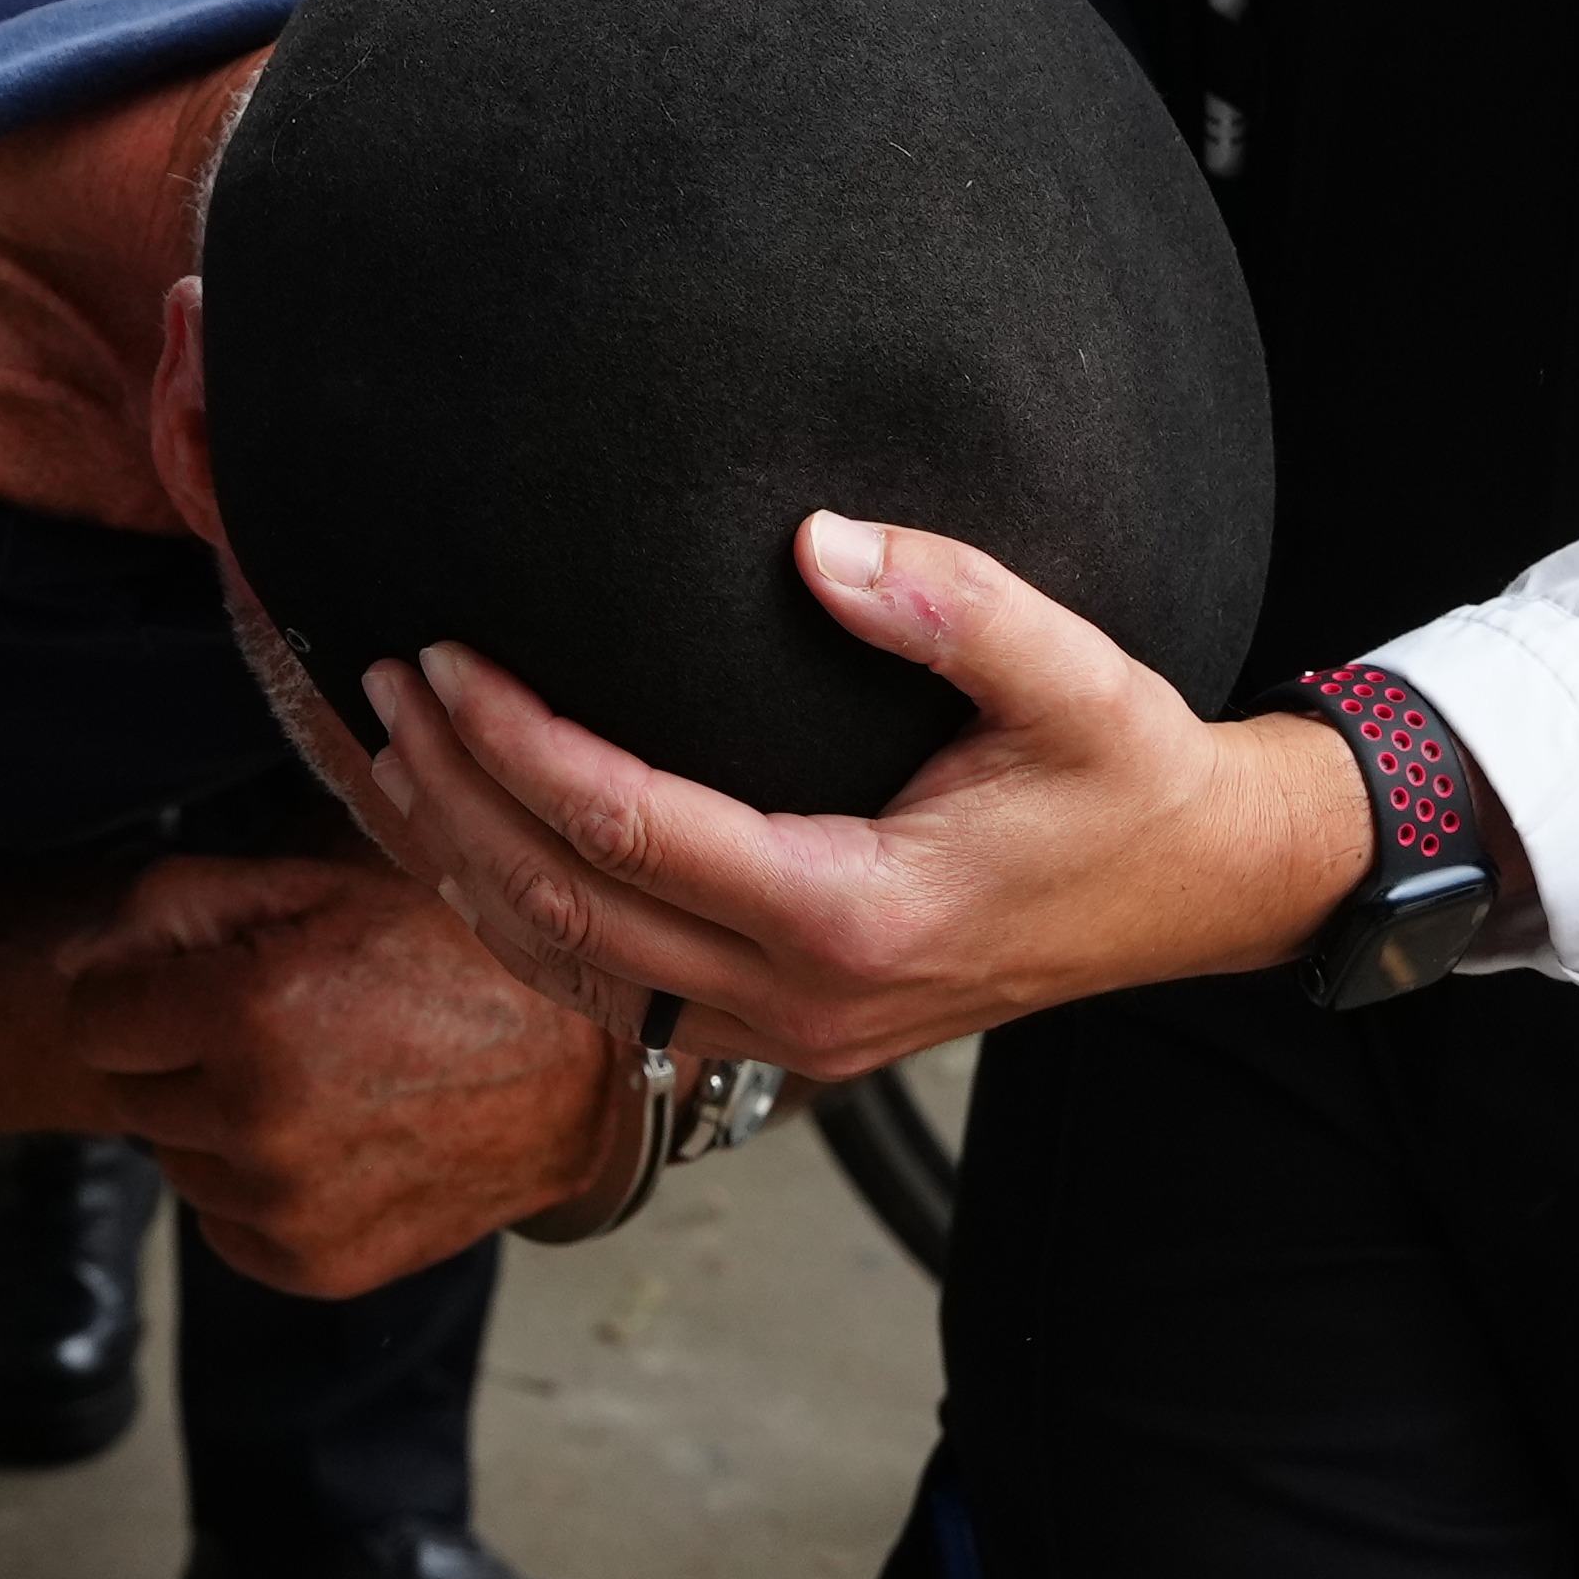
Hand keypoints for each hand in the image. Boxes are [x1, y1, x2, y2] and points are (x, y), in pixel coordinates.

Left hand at [54, 851, 625, 1297]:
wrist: (576, 1070)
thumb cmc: (448, 956)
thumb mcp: (316, 889)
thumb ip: (178, 907)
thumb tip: (74, 966)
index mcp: (247, 1012)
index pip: (94, 1020)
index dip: (139, 992)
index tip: (194, 984)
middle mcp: (257, 1122)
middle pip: (131, 1092)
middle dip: (179, 1055)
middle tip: (275, 1026)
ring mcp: (287, 1206)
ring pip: (177, 1161)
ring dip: (217, 1124)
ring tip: (314, 1082)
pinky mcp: (315, 1267)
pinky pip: (225, 1225)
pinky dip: (255, 1190)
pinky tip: (329, 1143)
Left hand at [333, 517, 1376, 1087]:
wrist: (1197, 892)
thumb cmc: (1132, 782)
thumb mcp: (1076, 679)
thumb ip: (953, 602)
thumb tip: (816, 540)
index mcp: (854, 915)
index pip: (628, 825)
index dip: (515, 740)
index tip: (443, 652)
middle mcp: (802, 1002)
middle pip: (566, 908)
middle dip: (453, 794)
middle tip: (381, 682)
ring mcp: (785, 1038)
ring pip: (570, 970)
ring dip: (465, 863)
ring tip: (390, 751)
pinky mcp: (780, 1037)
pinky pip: (612, 992)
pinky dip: (522, 919)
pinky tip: (470, 841)